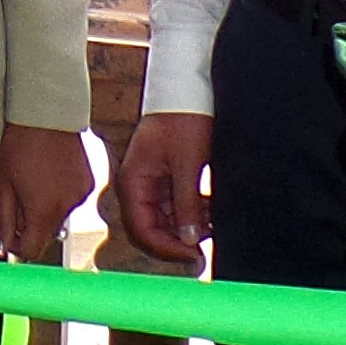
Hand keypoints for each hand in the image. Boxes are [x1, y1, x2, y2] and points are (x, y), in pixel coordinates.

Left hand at [0, 123, 92, 260]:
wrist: (46, 114)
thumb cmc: (19, 146)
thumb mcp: (2, 186)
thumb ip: (3, 222)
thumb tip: (2, 251)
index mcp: (44, 211)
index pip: (32, 251)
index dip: (17, 247)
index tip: (8, 235)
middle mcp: (67, 207)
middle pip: (47, 235)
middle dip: (30, 225)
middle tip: (18, 197)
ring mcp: (82, 195)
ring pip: (59, 217)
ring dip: (46, 210)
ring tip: (34, 180)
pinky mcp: (89, 183)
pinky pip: (71, 200)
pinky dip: (60, 195)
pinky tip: (50, 174)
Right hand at [102, 110, 215, 270]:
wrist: (186, 89)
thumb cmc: (182, 119)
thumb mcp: (188, 163)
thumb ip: (186, 204)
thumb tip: (189, 239)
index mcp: (133, 182)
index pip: (142, 229)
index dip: (167, 248)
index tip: (193, 254)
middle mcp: (136, 186)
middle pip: (151, 228)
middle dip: (177, 240)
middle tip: (204, 247)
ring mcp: (150, 183)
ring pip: (164, 220)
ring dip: (187, 226)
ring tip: (212, 224)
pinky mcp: (164, 179)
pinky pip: (174, 206)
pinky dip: (191, 213)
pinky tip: (209, 213)